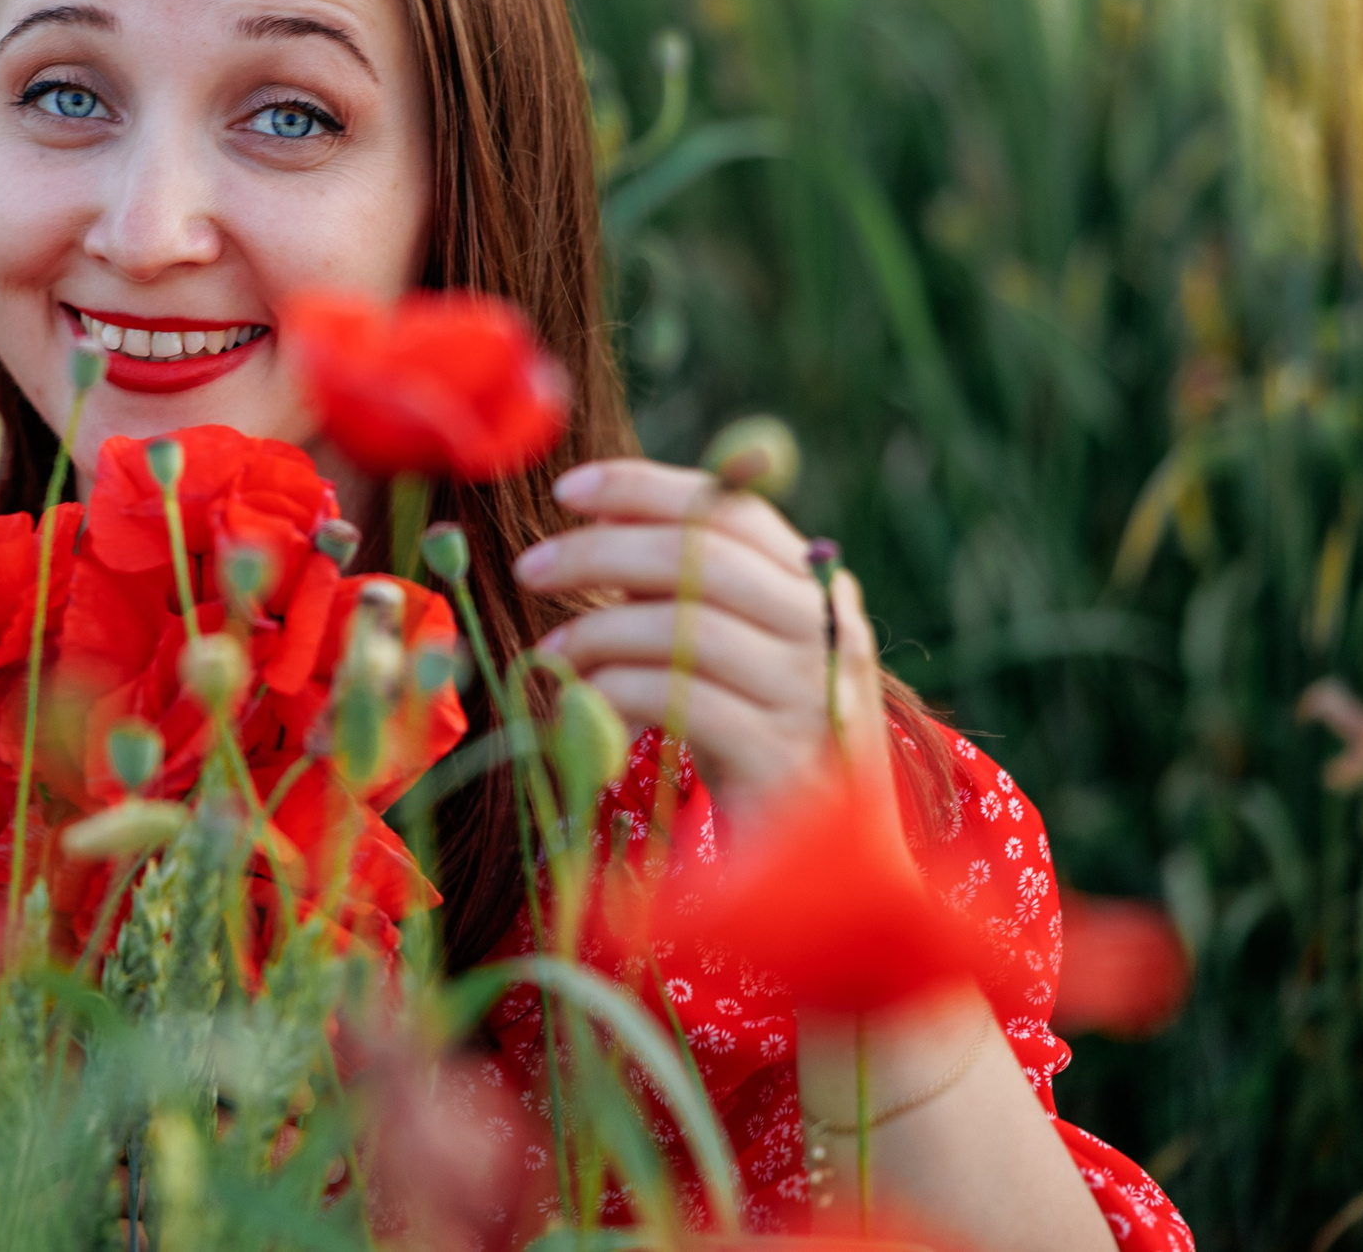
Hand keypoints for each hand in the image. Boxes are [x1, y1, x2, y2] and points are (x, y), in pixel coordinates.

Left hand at [513, 458, 889, 829]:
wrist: (832, 875)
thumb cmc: (759, 749)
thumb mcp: (729, 658)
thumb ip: (683, 593)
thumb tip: (599, 528)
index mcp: (818, 590)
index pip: (730, 509)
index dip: (646, 488)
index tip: (569, 488)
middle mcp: (828, 632)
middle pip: (701, 556)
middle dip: (601, 551)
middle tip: (530, 567)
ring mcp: (813, 695)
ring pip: (686, 626)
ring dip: (598, 632)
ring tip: (552, 656)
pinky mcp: (783, 760)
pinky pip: (680, 700)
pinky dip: (615, 693)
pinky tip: (580, 706)